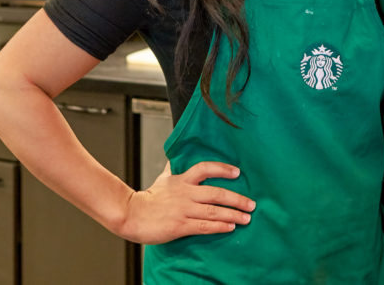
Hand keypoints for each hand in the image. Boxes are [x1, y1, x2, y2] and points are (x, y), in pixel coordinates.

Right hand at [118, 161, 254, 243]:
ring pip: (213, 211)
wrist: (132, 215)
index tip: (237, 172)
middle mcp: (185, 193)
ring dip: (233, 214)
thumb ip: (173, 168)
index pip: (205, 168)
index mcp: (182, 180)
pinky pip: (204, 226)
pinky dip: (219, 226)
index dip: (222, 169)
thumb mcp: (163, 178)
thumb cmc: (149, 198)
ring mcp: (183, 210)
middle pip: (216, 193)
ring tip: (246, 218)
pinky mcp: (180, 226)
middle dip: (237, 199)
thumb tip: (175, 155)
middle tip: (251, 204)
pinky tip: (230, 227)